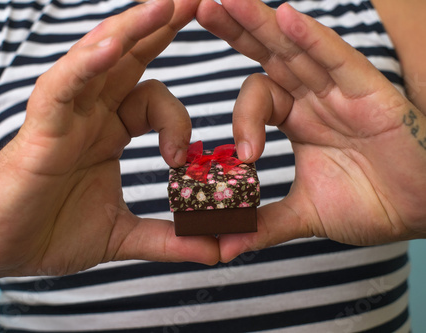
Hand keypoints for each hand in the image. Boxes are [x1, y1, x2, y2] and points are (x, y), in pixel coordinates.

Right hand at [0, 0, 217, 278]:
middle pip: (129, 59)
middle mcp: (89, 114)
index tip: (183, 158)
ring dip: (131, 29)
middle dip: (161, 28)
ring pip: (98, 59)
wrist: (0, 249)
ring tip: (166, 3)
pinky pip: (62, 86)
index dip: (178, 119)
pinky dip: (85, 65)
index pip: (152, 100)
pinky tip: (111, 45)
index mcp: (109, 132)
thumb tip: (217, 251)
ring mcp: (65, 115)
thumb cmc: (51, 233)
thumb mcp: (123, 235)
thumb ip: (169, 239)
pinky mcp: (39, 127)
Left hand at [197, 0, 425, 260]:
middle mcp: (316, 97)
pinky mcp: (370, 93)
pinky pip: (337, 60)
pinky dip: (312, 40)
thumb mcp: (304, 214)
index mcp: (299, 118)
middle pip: (268, 56)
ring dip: (260, 23)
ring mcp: (341, 91)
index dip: (241, 115)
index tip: (244, 155)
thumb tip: (220, 247)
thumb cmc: (370, 204)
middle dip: (235, 31)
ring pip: (295, 49)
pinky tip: (286, 17)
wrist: (420, 214)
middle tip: (199, 8)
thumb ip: (262, 225)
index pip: (259, 95)